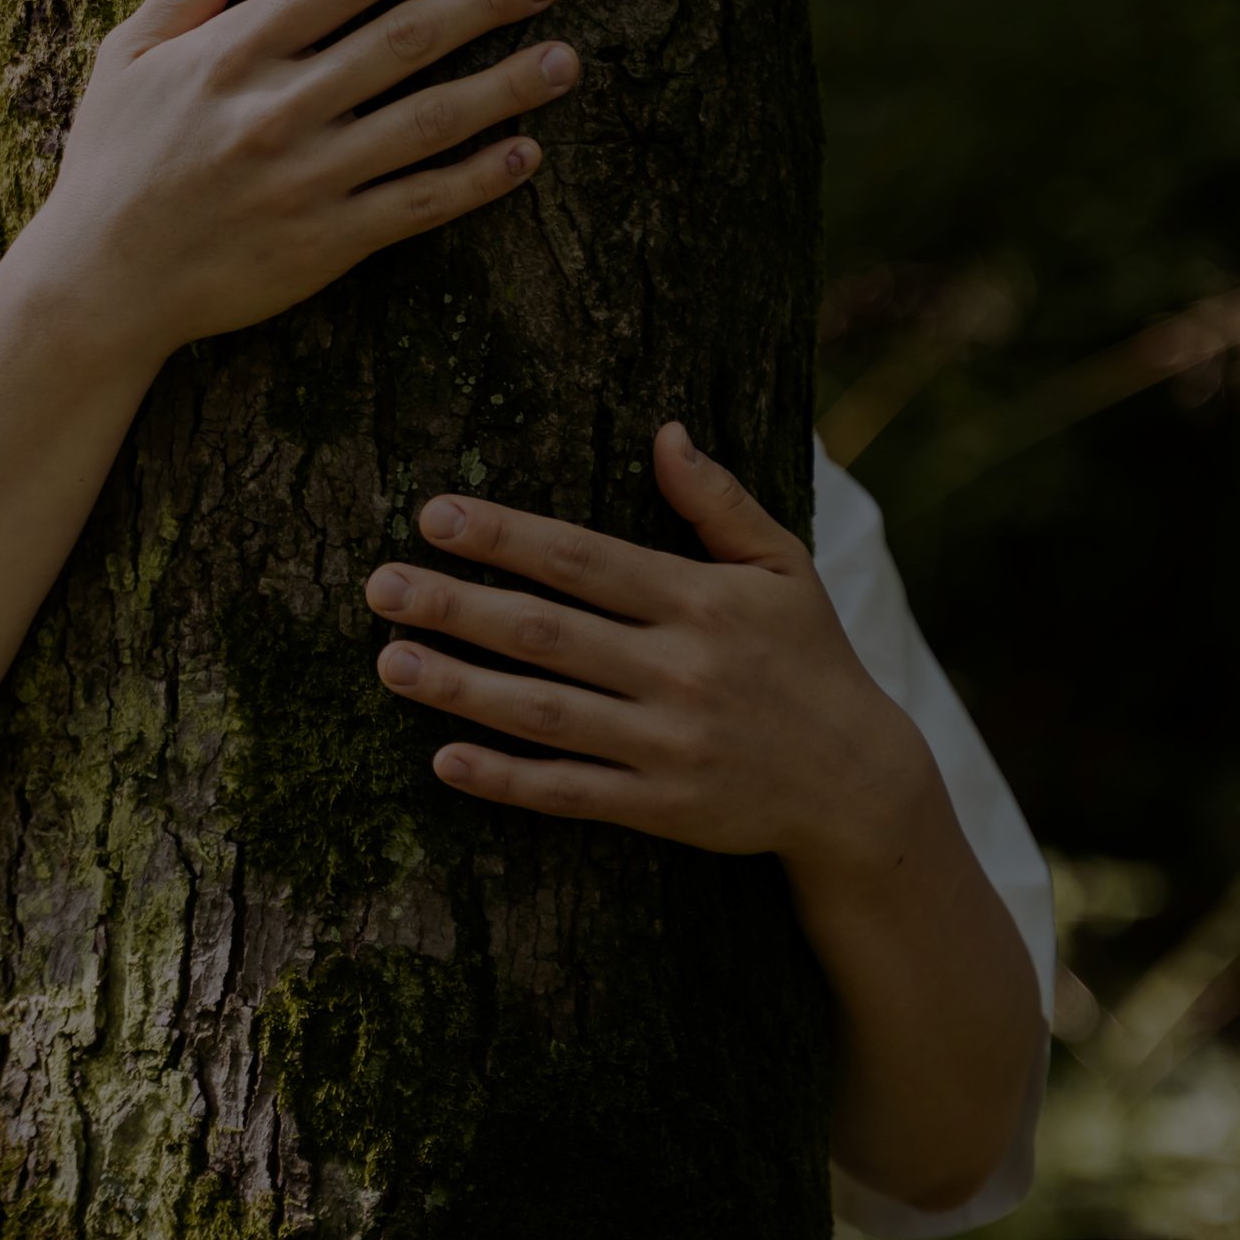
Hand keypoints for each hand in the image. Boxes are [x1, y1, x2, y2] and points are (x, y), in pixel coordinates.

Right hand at [25, 0, 577, 360]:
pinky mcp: (327, 243)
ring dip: (505, 86)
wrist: (100, 283)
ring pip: (428, 121)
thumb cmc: (113, 161)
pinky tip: (528, 152)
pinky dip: (479, 179)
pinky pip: (420, 204)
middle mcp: (279, 110)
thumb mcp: (129, 56)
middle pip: (403, 40)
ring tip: (566, 58)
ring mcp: (309, 179)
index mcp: (234, 53)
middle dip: (482, 2)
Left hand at [363, 425, 931, 870]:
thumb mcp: (783, 566)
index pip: (584, 559)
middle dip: (458, 605)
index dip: (505, 536)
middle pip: (548, 632)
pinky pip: (570, 792)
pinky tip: (444, 758)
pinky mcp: (662, 807)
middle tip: (380, 586)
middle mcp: (679, 670)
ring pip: (546, 713)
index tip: (434, 515)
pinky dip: (507, 779)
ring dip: (461, 688)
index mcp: (700, 601)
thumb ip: (718, 502)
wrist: (859, 783)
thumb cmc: (809, 659)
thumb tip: (664, 432)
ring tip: (390, 661)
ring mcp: (668, 744)